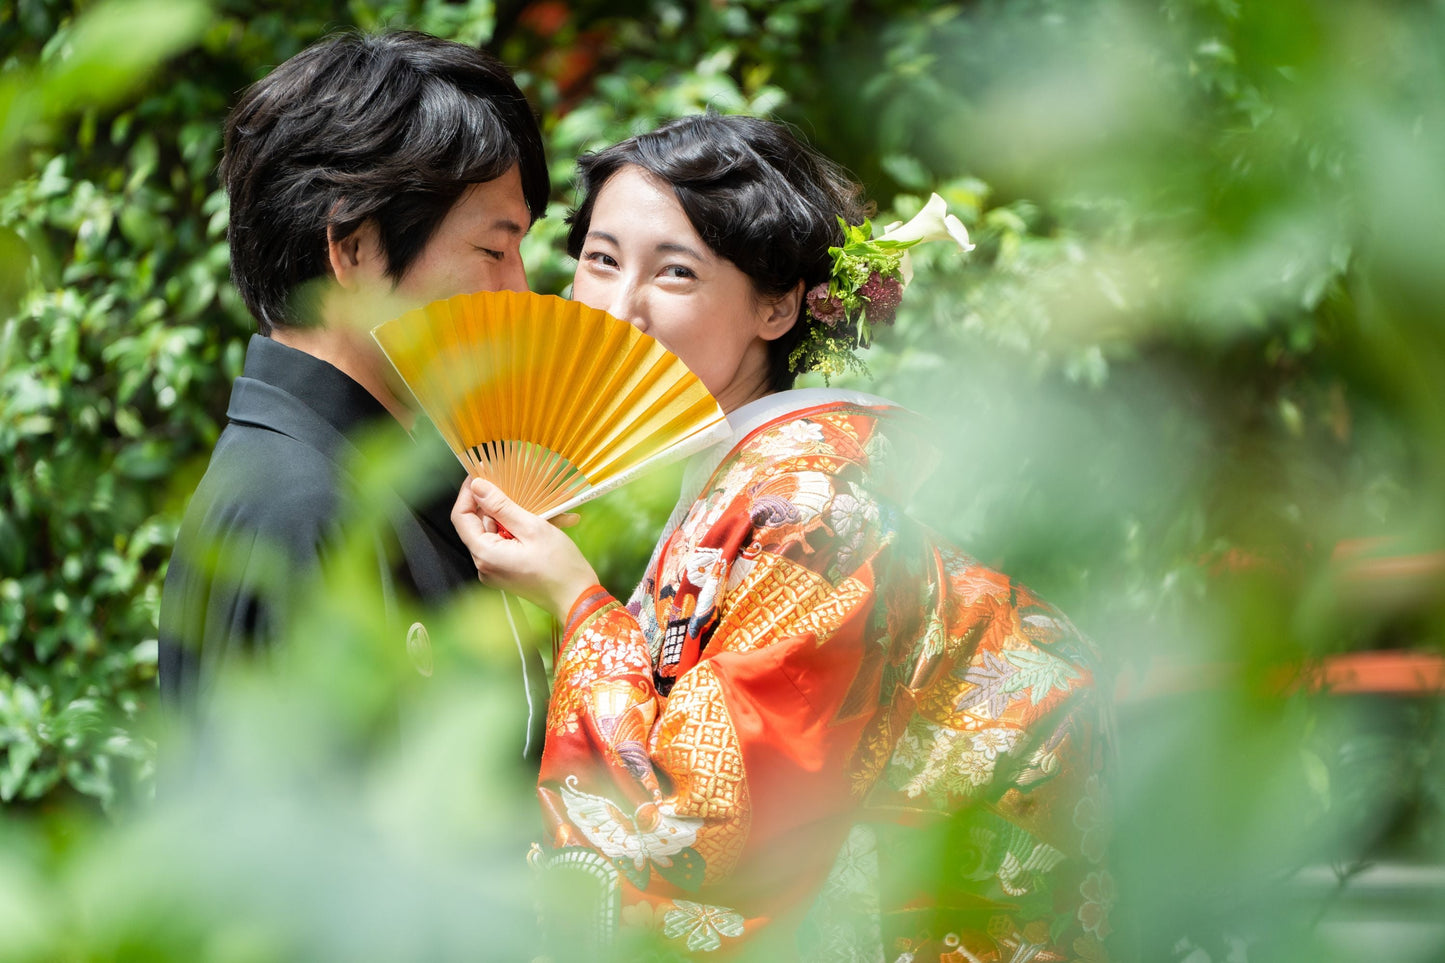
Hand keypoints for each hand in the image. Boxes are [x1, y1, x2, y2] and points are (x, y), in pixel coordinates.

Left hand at [450, 478, 598, 620]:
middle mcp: (484, 564)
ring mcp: (495, 570)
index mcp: (485, 554)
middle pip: (479, 524)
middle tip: (514, 484)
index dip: (468, 493)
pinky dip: (521, 530)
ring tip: (541, 507)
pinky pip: (506, 543)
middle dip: (496, 503)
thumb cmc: (560, 567)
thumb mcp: (532, 528)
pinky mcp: (507, 572)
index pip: (461, 517)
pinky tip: (545, 522)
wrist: (578, 600)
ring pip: (495, 532)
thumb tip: (477, 487)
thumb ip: (501, 506)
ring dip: (514, 515)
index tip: (480, 475)